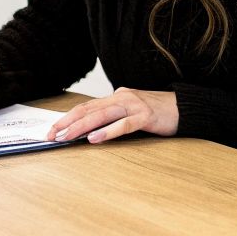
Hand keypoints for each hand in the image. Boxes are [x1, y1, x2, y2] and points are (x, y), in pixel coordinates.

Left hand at [48, 88, 177, 143]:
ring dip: (81, 127)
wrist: (184, 108)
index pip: (87, 107)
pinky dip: (108, 131)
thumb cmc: (157, 113)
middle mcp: (122, 97)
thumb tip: (89, 132)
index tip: (53, 130)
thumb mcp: (131, 113)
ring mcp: (134, 105)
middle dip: (67, 122)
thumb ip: (113, 118)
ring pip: (101, 115)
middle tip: (52, 135)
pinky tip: (95, 139)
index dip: (68, 117)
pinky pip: (123, 124)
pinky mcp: (145, 116)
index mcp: (116, 97)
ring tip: (66, 136)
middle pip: (89, 109)